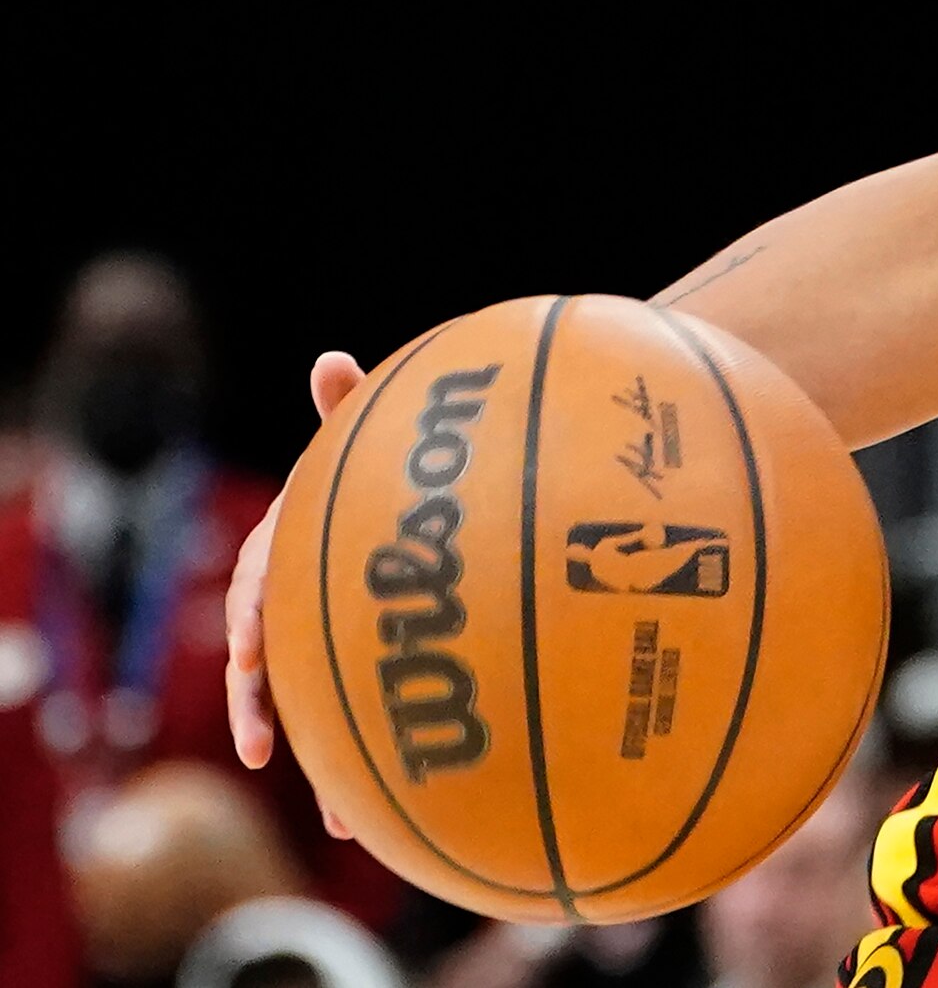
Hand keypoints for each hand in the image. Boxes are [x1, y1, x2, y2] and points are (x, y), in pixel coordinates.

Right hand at [224, 350, 364, 836]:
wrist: (444, 502)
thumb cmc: (401, 464)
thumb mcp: (372, 439)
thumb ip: (353, 408)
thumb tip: (329, 358)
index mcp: (294, 546)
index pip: (259, 582)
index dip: (252, 618)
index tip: (252, 650)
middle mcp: (302, 597)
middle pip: (273, 657)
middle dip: (264, 704)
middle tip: (261, 743)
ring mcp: (331, 636)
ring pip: (314, 702)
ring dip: (320, 757)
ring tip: (339, 814)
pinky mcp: (368, 667)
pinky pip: (358, 722)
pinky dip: (363, 768)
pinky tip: (374, 820)